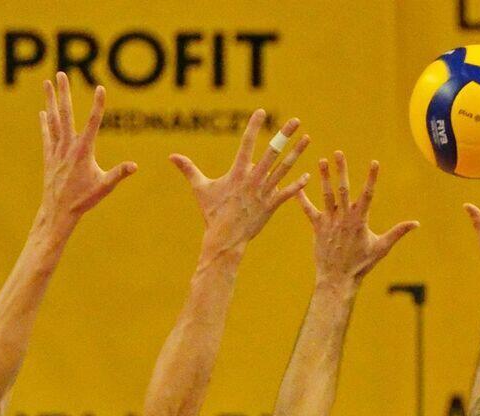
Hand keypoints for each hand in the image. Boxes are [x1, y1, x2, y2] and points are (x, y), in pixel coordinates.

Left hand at [38, 72, 136, 226]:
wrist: (58, 210)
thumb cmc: (84, 199)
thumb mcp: (105, 187)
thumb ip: (119, 174)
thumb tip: (135, 166)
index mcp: (83, 151)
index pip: (93, 123)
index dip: (98, 105)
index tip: (100, 88)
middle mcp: (67, 146)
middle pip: (65, 114)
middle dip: (63, 93)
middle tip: (61, 74)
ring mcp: (56, 150)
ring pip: (53, 120)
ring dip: (50, 101)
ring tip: (47, 84)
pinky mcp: (49, 157)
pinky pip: (47, 135)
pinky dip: (45, 123)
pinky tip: (43, 112)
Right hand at [169, 110, 309, 251]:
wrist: (225, 238)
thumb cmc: (212, 213)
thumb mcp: (200, 188)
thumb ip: (188, 169)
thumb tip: (171, 156)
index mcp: (237, 172)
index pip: (246, 143)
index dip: (254, 126)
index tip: (261, 112)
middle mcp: (253, 179)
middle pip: (272, 152)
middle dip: (284, 135)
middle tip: (296, 121)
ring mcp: (264, 192)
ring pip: (284, 169)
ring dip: (296, 154)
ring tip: (307, 139)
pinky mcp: (271, 206)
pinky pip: (287, 193)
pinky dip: (297, 185)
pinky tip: (308, 175)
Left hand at [298, 153, 417, 282]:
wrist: (338, 279)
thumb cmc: (362, 264)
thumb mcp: (382, 248)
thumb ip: (398, 232)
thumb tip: (416, 223)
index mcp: (360, 220)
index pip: (368, 194)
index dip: (371, 178)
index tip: (374, 162)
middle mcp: (344, 218)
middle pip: (343, 189)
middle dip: (342, 170)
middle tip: (338, 152)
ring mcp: (329, 222)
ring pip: (326, 195)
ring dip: (324, 177)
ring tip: (321, 160)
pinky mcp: (317, 227)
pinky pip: (308, 210)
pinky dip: (302, 198)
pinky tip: (296, 185)